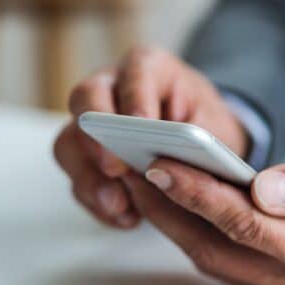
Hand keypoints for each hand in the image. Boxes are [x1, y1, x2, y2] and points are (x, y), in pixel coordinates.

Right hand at [52, 46, 248, 227]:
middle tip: (115, 168)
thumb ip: (197, 139)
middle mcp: (110, 88)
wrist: (200, 146)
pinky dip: (98, 202)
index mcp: (148, 68)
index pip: (135, 73)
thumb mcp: (215, 127)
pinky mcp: (85, 158)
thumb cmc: (205, 126)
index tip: (141, 122)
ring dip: (89, 177)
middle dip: (97, 136)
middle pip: (85, 100)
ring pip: (69, 143)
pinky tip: (125, 217)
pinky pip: (78, 179)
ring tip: (117, 205)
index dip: (135, 96)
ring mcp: (91, 124)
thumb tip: (175, 162)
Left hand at [124, 148, 284, 284]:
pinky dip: (203, 231)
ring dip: (178, 222)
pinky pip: (234, 259)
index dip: (197, 193)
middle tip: (131, 168)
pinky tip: (184, 200)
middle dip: (169, 210)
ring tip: (146, 179)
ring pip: (219, 258)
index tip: (159, 164)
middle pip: (217, 248)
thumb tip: (265, 186)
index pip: (244, 223)